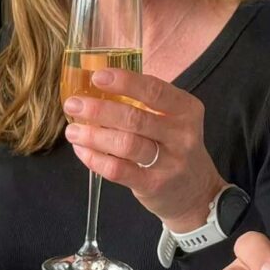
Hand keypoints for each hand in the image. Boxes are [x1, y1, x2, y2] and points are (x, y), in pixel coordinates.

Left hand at [63, 68, 225, 231]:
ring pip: (126, 144)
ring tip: (72, 130)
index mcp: (186, 110)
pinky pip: (119, 170)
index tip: (97, 77)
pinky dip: (96, 159)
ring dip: (94, 135)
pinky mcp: (154, 185)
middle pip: (136, 118)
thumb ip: (146, 103)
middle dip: (99, 110)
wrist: (197, 192)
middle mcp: (182, 135)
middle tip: (73, 104)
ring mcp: (169, 162)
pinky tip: (82, 150)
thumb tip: (97, 87)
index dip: (125, 82)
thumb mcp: (174, 121)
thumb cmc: (175, 148)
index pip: (155, 90)